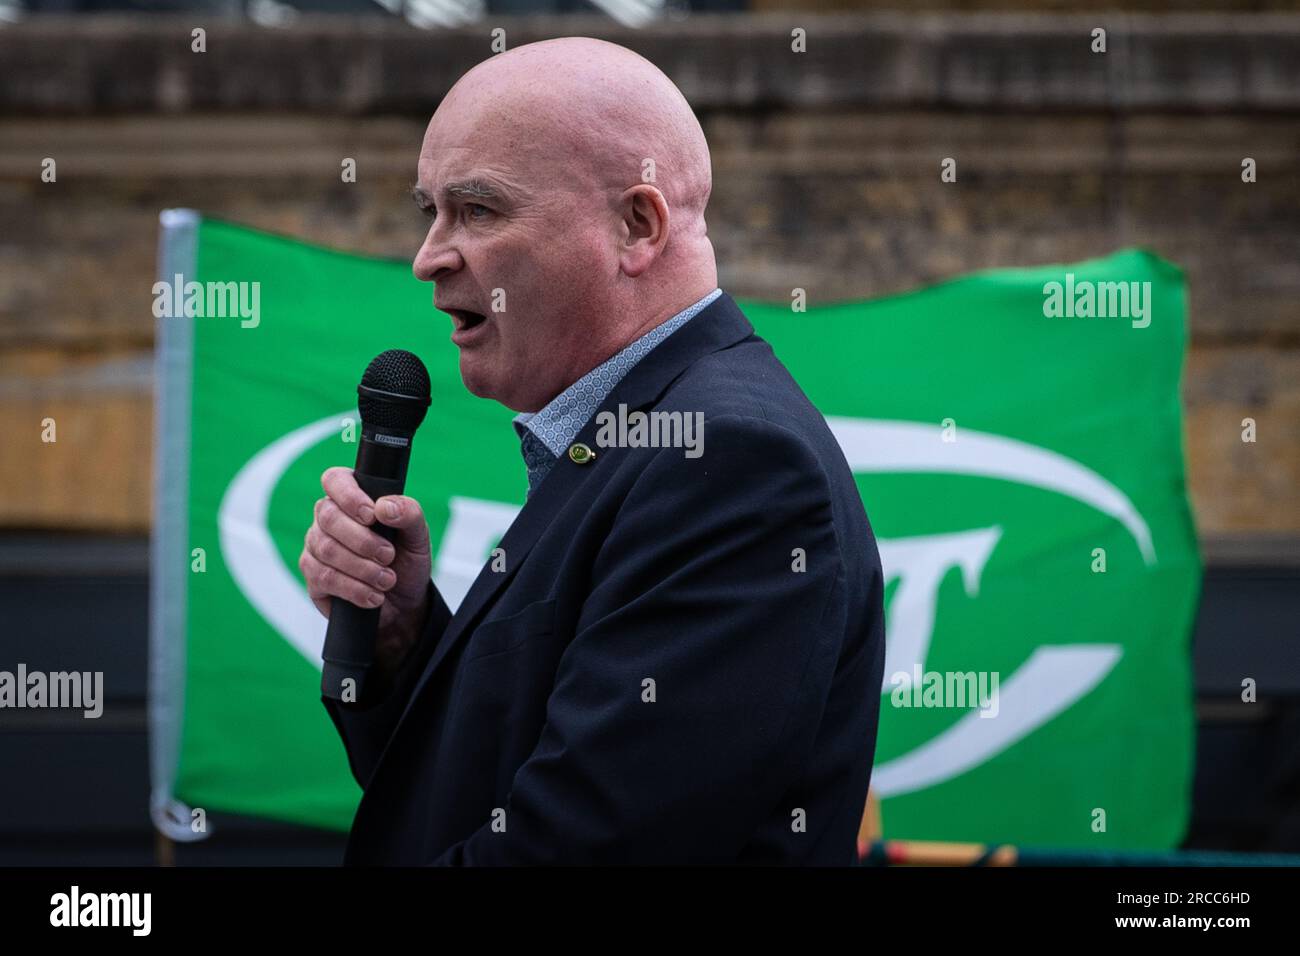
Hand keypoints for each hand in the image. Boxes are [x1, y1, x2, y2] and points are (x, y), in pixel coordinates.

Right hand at [300, 466, 432, 673]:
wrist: (403, 603)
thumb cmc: (406, 561)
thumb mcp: (418, 536)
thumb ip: (409, 514)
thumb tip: (384, 507)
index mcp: (353, 498)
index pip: (335, 480)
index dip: (350, 496)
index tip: (372, 516)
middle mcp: (328, 519)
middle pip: (329, 517)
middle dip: (363, 540)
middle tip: (388, 555)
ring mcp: (316, 548)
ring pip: (326, 549)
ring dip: (363, 568)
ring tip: (387, 579)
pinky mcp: (313, 578)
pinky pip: (324, 577)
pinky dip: (354, 588)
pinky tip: (373, 595)